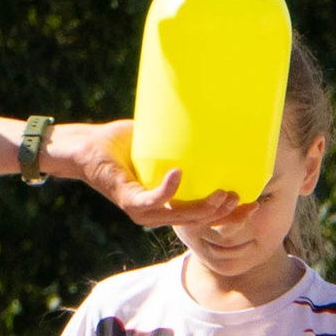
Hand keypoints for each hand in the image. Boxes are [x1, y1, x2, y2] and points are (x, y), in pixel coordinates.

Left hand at [47, 117, 239, 234]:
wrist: (82, 147)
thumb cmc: (118, 144)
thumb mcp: (158, 142)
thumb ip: (183, 139)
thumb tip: (212, 114)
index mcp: (166, 202)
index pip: (203, 215)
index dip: (229, 215)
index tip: (253, 203)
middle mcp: (155, 212)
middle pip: (198, 222)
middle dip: (224, 214)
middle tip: (246, 199)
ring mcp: (141, 209)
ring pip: (179, 217)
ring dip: (204, 208)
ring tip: (224, 193)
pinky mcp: (127, 200)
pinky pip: (151, 201)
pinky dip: (167, 190)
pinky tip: (179, 174)